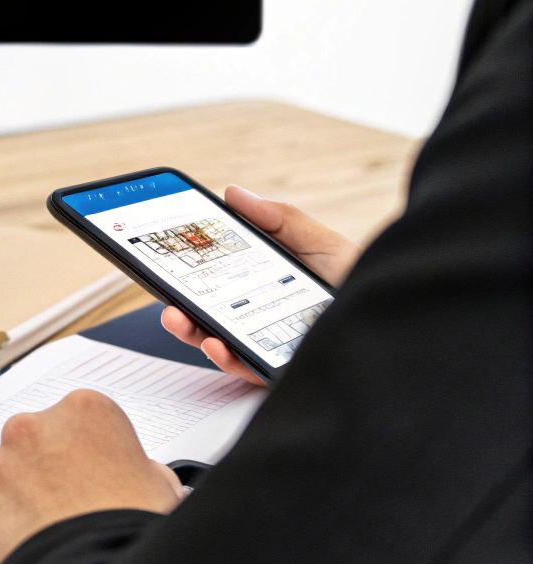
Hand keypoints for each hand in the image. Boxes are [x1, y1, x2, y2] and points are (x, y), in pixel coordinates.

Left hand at [0, 389, 183, 563]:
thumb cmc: (135, 530)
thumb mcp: (162, 488)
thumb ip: (141, 470)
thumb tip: (140, 478)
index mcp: (85, 412)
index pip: (68, 420)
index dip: (70, 451)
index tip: (74, 473)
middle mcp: (31, 427)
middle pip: (15, 441)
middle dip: (24, 468)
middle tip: (42, 503)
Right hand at [161, 185, 357, 384]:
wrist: (400, 310)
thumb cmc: (360, 278)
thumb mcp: (317, 241)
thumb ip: (277, 219)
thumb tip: (234, 194)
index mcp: (262, 285)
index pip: (215, 279)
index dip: (186, 272)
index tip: (164, 259)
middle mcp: (260, 317)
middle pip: (208, 313)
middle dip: (178, 305)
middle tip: (165, 296)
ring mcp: (268, 345)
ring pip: (217, 343)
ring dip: (191, 332)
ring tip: (179, 318)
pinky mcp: (280, 370)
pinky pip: (245, 367)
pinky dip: (225, 356)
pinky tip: (217, 342)